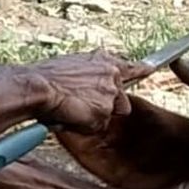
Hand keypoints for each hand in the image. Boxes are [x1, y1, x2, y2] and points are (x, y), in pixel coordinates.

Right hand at [25, 51, 151, 133]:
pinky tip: (69, 116)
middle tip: (81, 104)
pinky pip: (95, 127)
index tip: (151, 68)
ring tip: (70, 108)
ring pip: (106, 115)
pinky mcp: (104, 112)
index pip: (131, 66)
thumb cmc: (45, 76)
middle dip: (104, 106)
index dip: (141, 69)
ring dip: (90, 116)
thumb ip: (87, 72)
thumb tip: (86, 82)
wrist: (38, 86)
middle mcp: (112, 75)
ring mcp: (110, 94)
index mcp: (104, 61)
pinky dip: (82, 126)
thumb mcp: (71, 65)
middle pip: (119, 100)